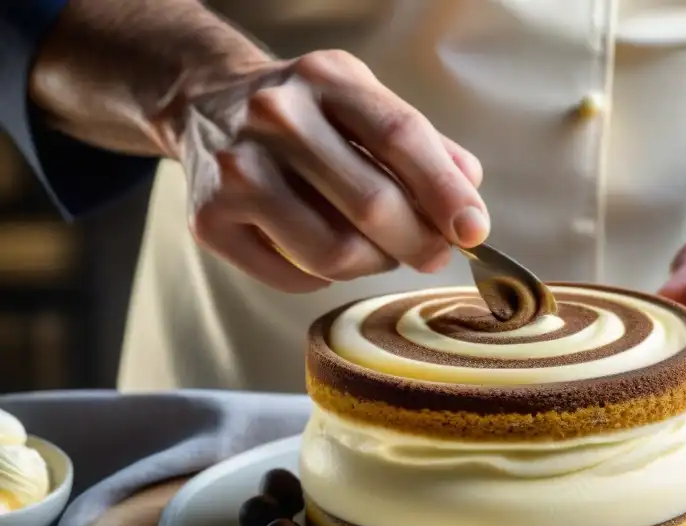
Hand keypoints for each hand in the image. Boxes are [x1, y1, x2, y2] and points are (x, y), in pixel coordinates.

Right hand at [159, 51, 487, 291]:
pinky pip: (294, 277)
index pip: (400, 137)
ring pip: (334, 252)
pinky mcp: (210, 219)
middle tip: (433, 254)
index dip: (445, 191)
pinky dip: (324, 279)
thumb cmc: (305, 114)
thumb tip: (470, 191)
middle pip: (372, 206)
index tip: (474, 230)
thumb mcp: (362, 101)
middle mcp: (275, 117)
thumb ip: (422, 143)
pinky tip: (324, 255)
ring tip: (377, 251)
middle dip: (418, 242)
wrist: (205, 105)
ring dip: (374, 264)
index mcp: (326, 80)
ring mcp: (237, 170)